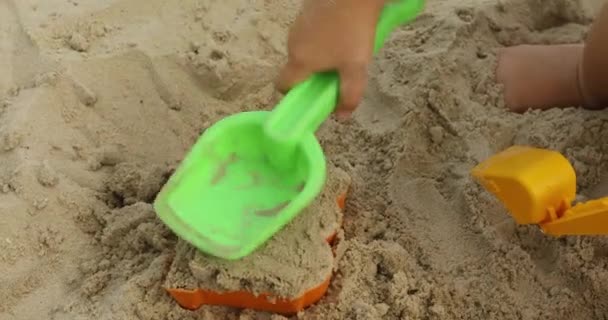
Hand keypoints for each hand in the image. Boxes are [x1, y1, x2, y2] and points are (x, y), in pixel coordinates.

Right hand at [276, 0, 384, 118]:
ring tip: (343, 48)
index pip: (282, 85)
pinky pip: (309, 31)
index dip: (292, 94)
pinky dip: (321, 36)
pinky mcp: (305, 10)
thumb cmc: (353, 32)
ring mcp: (297, 25)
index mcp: (299, 61)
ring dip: (318, 53)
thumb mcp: (356, 68)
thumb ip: (349, 95)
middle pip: (296, 66)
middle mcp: (292, 43)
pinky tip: (341, 30)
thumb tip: (342, 116)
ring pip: (303, 47)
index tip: (310, 94)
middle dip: (312, 73)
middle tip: (337, 71)